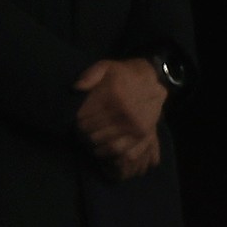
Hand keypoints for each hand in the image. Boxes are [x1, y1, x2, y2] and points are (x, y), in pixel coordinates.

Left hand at [74, 58, 167, 179]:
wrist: (150, 78)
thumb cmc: (122, 75)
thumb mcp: (104, 67)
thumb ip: (89, 76)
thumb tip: (76, 88)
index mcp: (114, 99)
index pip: (85, 122)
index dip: (77, 126)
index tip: (76, 125)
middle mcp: (126, 115)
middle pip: (95, 137)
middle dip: (85, 139)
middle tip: (83, 137)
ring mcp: (138, 127)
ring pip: (110, 149)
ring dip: (98, 151)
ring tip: (93, 145)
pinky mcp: (146, 135)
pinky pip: (128, 155)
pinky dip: (115, 158)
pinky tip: (108, 153)